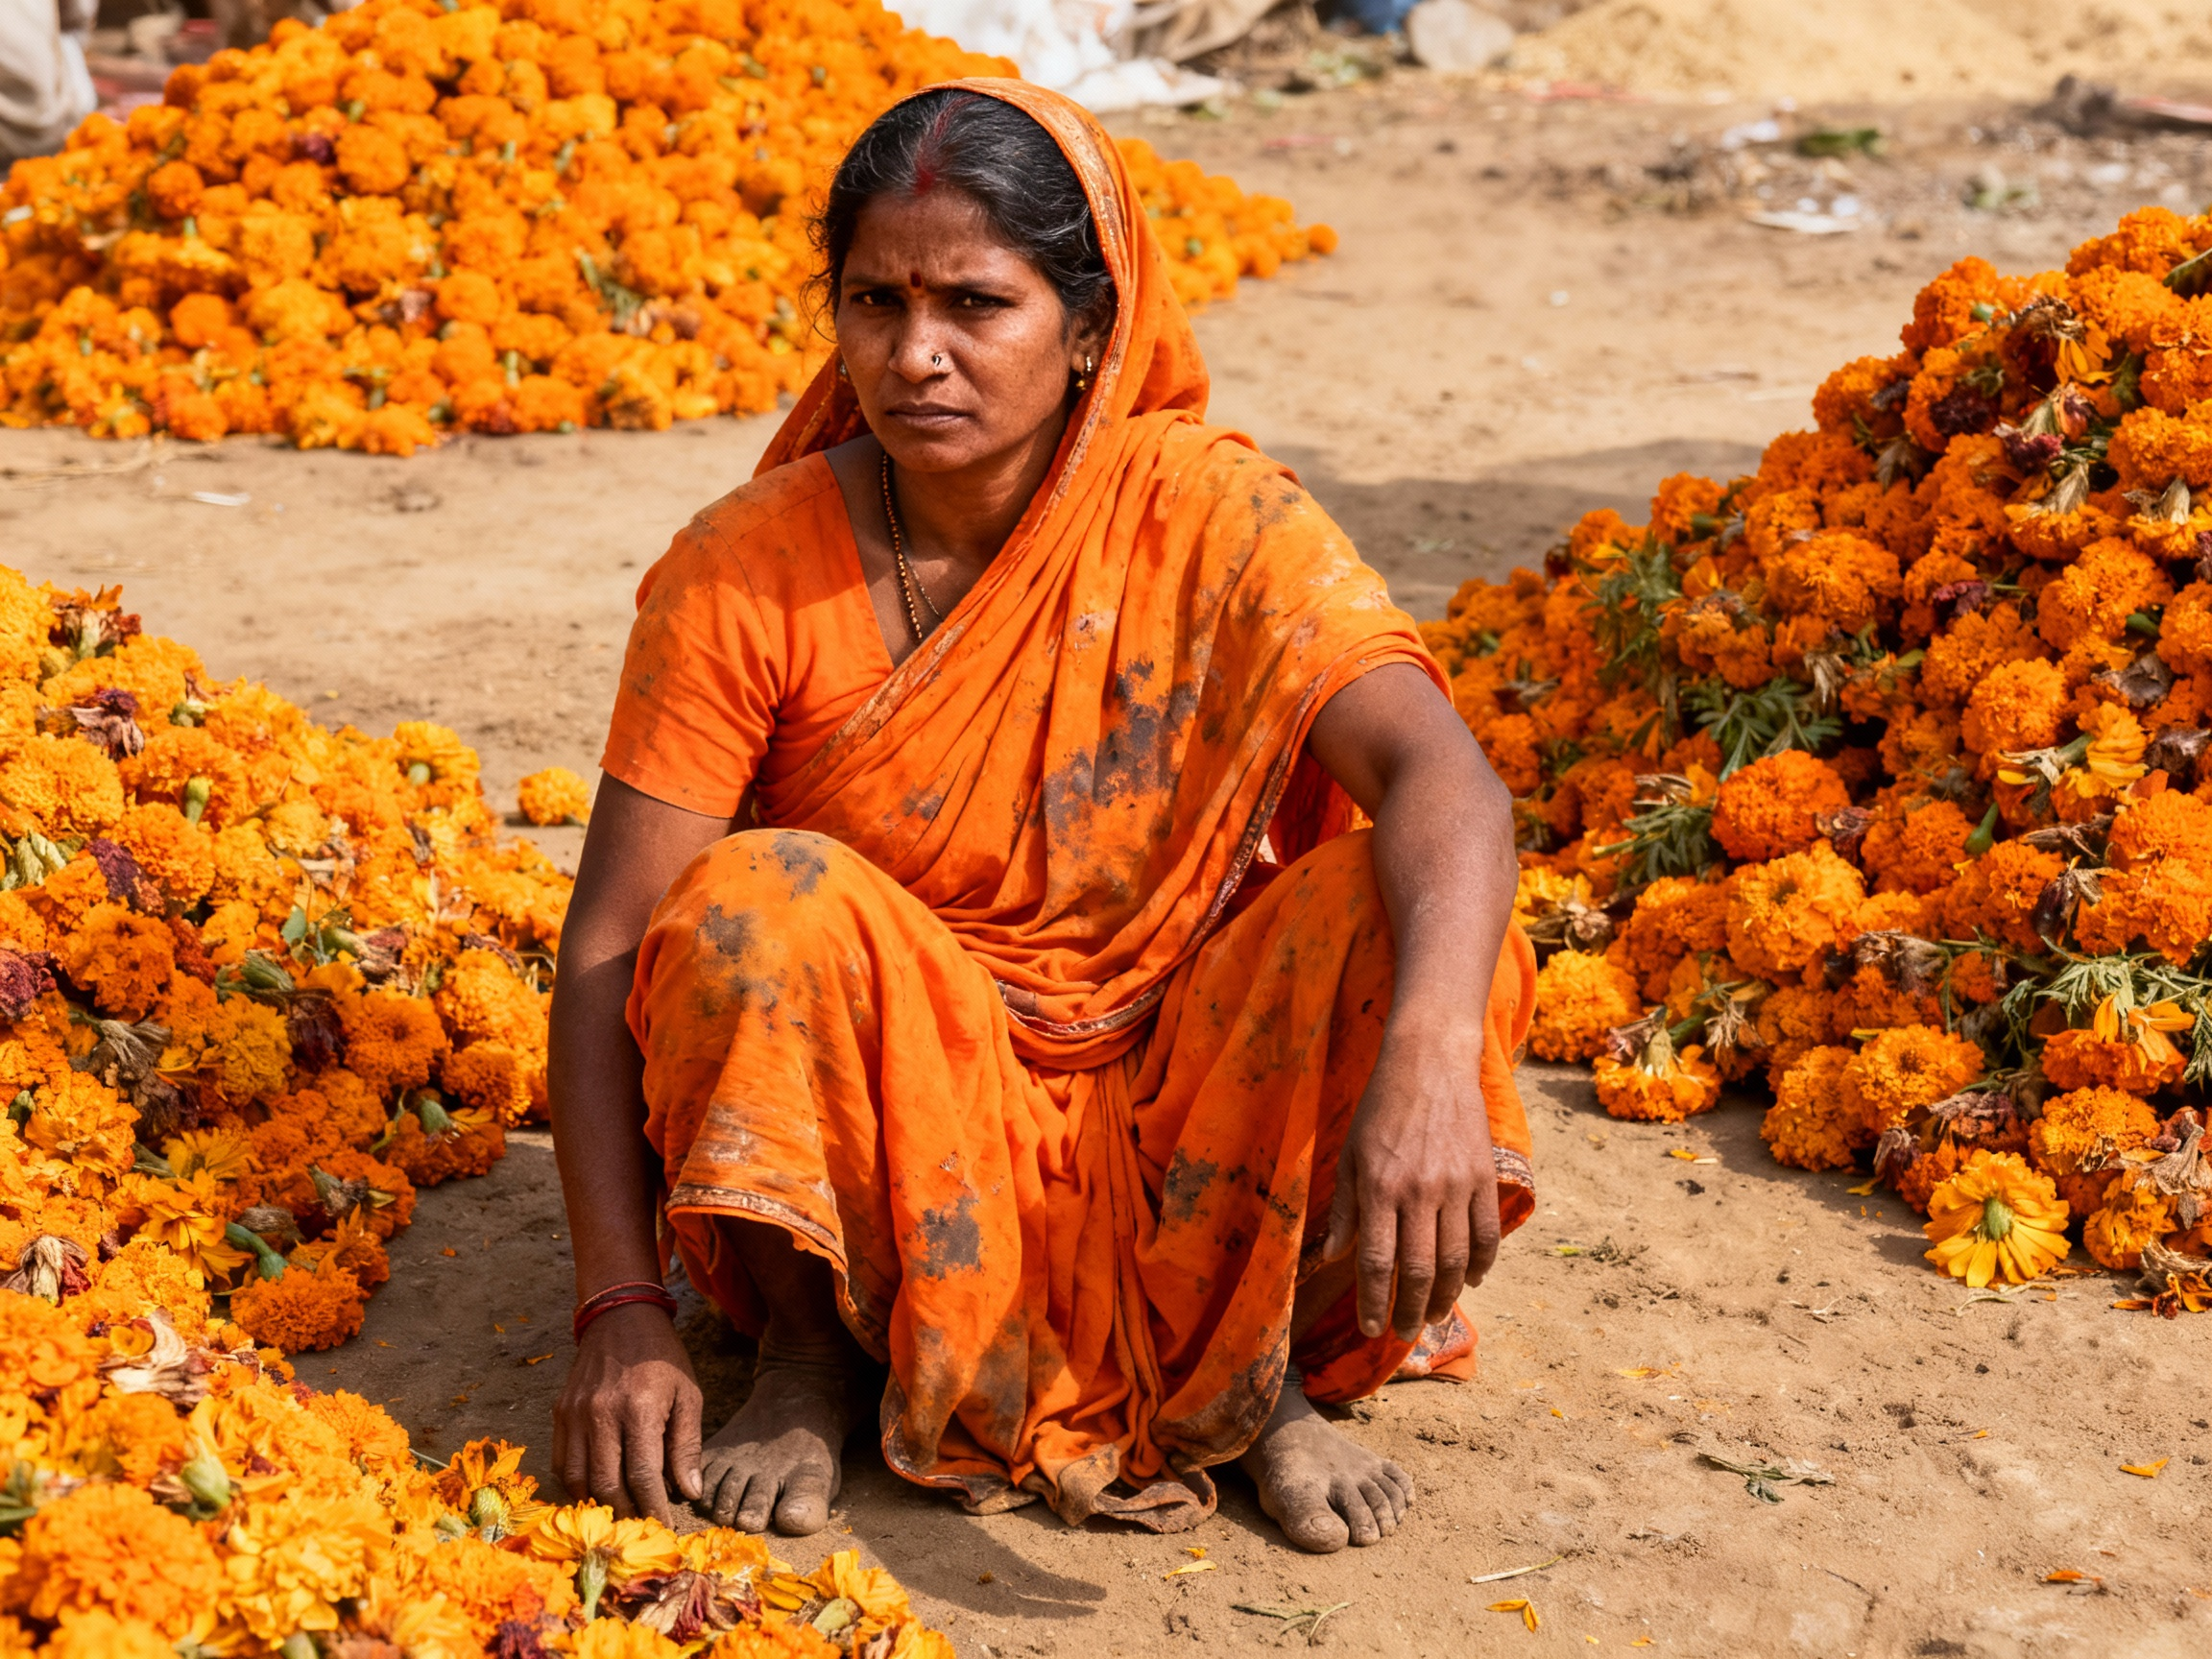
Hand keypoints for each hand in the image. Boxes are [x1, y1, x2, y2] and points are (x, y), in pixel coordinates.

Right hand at [552, 1301, 704, 1521]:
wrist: (622, 1316)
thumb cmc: (663, 1358)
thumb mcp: (689, 1395)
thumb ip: (687, 1446)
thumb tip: (690, 1492)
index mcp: (639, 1409)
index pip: (642, 1475)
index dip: (654, 1508)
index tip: (665, 1529)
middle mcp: (601, 1413)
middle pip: (606, 1483)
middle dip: (627, 1511)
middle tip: (642, 1524)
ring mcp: (575, 1414)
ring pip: (577, 1479)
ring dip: (599, 1502)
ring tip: (621, 1510)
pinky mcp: (560, 1412)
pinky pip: (561, 1461)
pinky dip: (576, 1483)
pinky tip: (595, 1488)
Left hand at [1322, 1010, 1499, 1341]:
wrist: (1430, 1063)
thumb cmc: (1381, 1108)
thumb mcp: (1350, 1154)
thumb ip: (1346, 1208)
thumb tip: (1334, 1257)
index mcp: (1379, 1187)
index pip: (1375, 1261)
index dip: (1372, 1301)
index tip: (1370, 1328)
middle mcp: (1418, 1192)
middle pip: (1419, 1270)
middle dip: (1411, 1310)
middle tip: (1405, 1332)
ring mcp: (1455, 1185)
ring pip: (1456, 1260)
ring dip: (1446, 1296)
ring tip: (1434, 1315)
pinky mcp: (1482, 1177)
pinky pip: (1486, 1233)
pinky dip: (1481, 1264)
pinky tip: (1470, 1280)